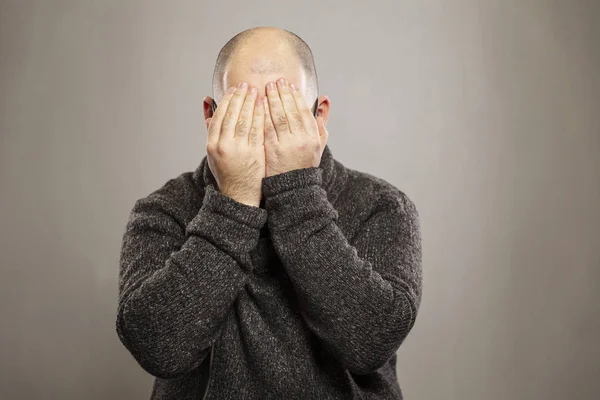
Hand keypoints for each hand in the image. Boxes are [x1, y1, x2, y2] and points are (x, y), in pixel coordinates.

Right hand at [205, 82, 265, 206]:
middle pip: (232, 114)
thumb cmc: (227, 170)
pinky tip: (264, 105)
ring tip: (256, 91)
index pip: (219, 115)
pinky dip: (260, 115)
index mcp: (212, 143)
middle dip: (240, 97)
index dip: (227, 100)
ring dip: (251, 103)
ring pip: (245, 120)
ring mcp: (239, 149)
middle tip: (246, 85)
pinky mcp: (254, 153)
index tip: (234, 89)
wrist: (238, 193)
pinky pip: (257, 129)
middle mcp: (224, 145)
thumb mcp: (213, 150)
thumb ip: (212, 127)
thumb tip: (207, 101)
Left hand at [263, 78, 328, 176]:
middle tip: (276, 81)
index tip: (290, 85)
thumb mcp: (319, 142)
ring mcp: (286, 145)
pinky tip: (259, 104)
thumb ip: (321, 120)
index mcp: (313, 136)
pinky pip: (266, 128)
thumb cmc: (305, 162)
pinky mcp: (272, 150)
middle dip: (283, 94)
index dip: (296, 96)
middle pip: (290, 111)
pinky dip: (263, 115)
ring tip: (267, 88)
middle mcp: (301, 140)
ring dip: (272, 100)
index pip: (304, 111)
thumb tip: (324, 98)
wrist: (294, 186)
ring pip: (278, 118)